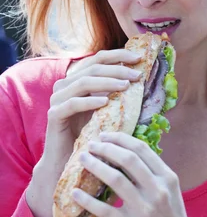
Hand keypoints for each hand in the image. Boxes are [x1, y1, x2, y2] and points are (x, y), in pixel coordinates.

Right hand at [42, 49, 142, 173]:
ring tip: (125, 86)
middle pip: (93, 68)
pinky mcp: (54, 115)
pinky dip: (90, 101)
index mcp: (76, 79)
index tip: (139, 58)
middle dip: (117, 69)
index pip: (98, 59)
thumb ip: (116, 93)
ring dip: (107, 82)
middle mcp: (64, 85)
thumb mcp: (106, 109)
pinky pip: (73, 103)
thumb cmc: (91, 134)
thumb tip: (141, 79)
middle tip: (137, 75)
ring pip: (83, 83)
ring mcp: (57, 99)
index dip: (118, 56)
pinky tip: (105, 102)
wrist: (69, 161)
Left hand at [72, 132, 196, 216]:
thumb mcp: (169, 192)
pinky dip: (88, 200)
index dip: (121, 138)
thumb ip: (152, 175)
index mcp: (168, 177)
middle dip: (106, 148)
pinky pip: (106, 210)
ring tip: (82, 160)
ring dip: (95, 166)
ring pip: (115, 179)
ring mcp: (147, 209)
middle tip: (90, 145)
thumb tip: (124, 154)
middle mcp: (159, 190)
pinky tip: (75, 194)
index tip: (105, 135)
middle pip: (128, 159)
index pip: (142, 149)